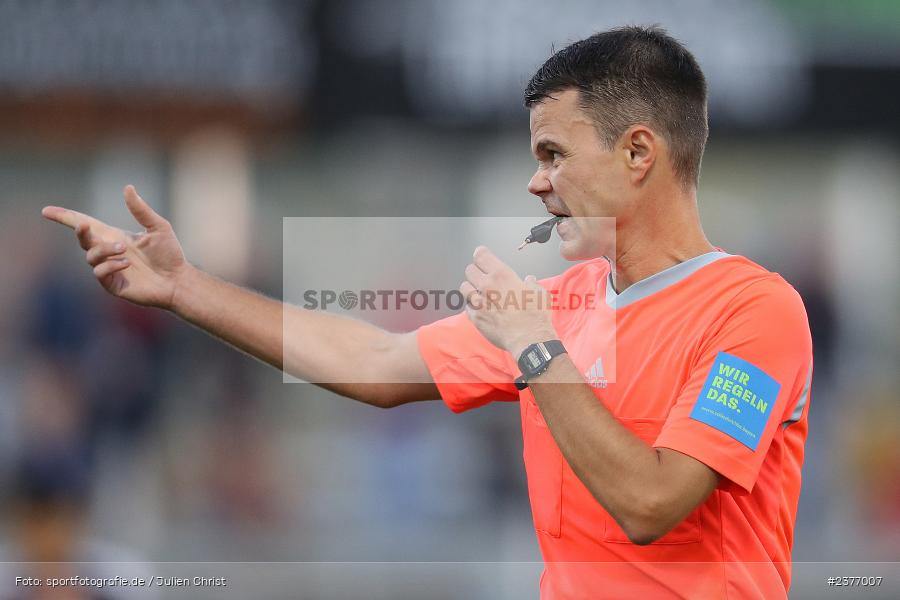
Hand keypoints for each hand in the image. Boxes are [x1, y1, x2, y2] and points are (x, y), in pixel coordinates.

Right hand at [42, 185, 188, 309]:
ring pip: (91, 256)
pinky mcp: (113, 284)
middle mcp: (108, 252)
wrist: (178, 280)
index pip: (85, 224)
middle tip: (84, 226)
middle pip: (83, 239)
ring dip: (104, 250)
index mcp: (114, 236)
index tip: (46, 211)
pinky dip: (110, 265)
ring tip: (123, 250)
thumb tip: (127, 188)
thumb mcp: (158, 227)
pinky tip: (126, 264)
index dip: (65, 217)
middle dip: (80, 231)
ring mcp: (109, 268)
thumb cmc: (169, 254)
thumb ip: (141, 210)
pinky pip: (100, 273)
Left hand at [460, 246, 556, 358]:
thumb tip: (529, 280)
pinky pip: (467, 307)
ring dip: (471, 289)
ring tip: (480, 293)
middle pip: (469, 270)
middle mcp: (486, 286)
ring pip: (464, 288)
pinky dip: (472, 306)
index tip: (482, 257)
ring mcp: (478, 302)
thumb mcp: (539, 292)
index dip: (481, 255)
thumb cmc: (535, 315)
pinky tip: (481, 309)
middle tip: (483, 277)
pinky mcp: (475, 318)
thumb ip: (531, 283)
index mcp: (501, 275)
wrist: (529, 339)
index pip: (480, 255)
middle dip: (475, 272)